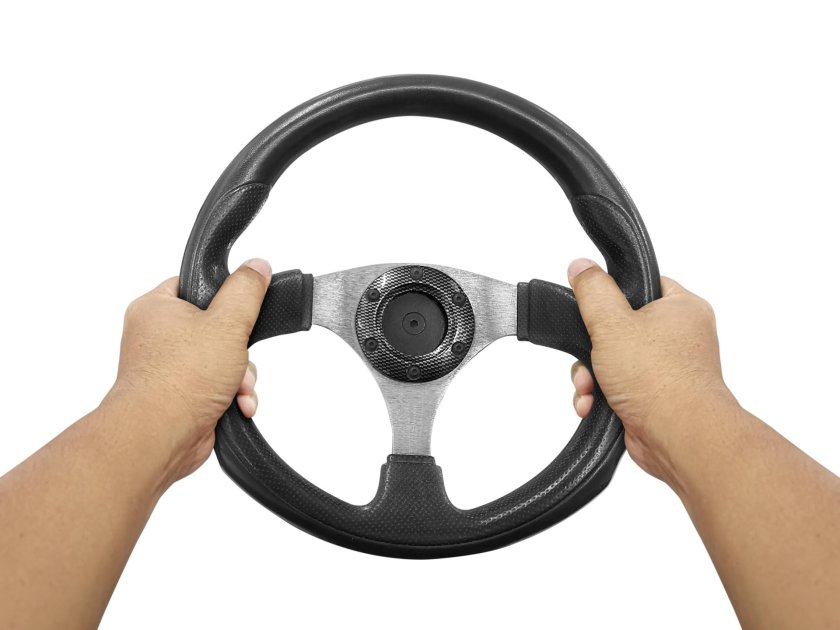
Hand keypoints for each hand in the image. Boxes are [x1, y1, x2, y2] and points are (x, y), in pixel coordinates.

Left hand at [104, 259, 270, 485]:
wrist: (159, 436)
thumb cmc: (179, 380)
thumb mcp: (226, 323)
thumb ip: (245, 291)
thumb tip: (256, 266)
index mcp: (156, 309)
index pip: (194, 285)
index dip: (223, 294)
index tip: (243, 303)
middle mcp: (158, 338)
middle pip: (217, 328)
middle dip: (240, 350)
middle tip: (240, 357)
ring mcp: (169, 369)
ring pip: (223, 360)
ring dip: (241, 377)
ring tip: (238, 389)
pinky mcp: (181, 397)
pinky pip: (218, 387)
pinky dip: (232, 397)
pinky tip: (237, 406)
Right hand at [566, 258, 737, 484]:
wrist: (680, 438)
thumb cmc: (661, 381)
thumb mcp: (613, 323)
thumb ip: (593, 291)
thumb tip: (582, 267)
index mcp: (681, 308)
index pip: (642, 285)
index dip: (612, 294)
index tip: (591, 303)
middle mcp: (679, 338)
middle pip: (619, 327)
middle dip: (592, 348)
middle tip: (588, 354)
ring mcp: (667, 369)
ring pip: (612, 360)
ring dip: (590, 375)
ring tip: (589, 388)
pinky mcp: (653, 398)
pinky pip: (616, 387)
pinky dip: (599, 396)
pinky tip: (593, 405)